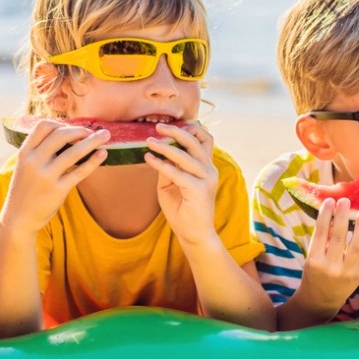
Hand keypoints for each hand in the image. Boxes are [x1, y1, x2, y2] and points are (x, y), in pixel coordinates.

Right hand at [0, 120, 109, 235]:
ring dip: (93, 141)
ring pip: (74, 151)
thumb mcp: (25, 166)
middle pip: (61, 134)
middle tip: (93, 132)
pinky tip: (103, 154)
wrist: (18, 217)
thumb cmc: (26, 189)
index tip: (73, 129)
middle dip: (80, 130)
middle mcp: (34, 161)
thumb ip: (40, 151)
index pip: (43, 126)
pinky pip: (80, 171)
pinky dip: (94, 161)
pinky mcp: (58, 190)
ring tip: (106, 135)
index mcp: (25, 152)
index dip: (61, 123)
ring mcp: (46, 176)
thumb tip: (67, 135)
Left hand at [144, 123, 217, 243]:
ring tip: (149, 142)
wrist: (193, 234)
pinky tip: (148, 159)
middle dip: (176, 131)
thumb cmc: (182, 209)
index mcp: (206, 166)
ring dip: (165, 146)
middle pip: (196, 141)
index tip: (172, 124)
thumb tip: (158, 151)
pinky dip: (161, 164)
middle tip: (158, 127)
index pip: (205, 139)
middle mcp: (209, 170)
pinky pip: (177, 172)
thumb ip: (168, 167)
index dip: (191, 128)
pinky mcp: (199, 190)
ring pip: (186, 155)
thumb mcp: (171, 183)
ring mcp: (206, 179)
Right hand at [299, 198, 358, 309]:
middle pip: (338, 237)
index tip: (329, 201)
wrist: (322, 299)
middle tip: (345, 201)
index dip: (325, 216)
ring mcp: (347, 271)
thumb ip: (322, 239)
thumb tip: (332, 213)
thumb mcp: (312, 257)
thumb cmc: (314, 273)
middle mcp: (331, 267)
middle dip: (342, 217)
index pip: (320, 234)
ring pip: (356, 245)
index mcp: (315, 261)